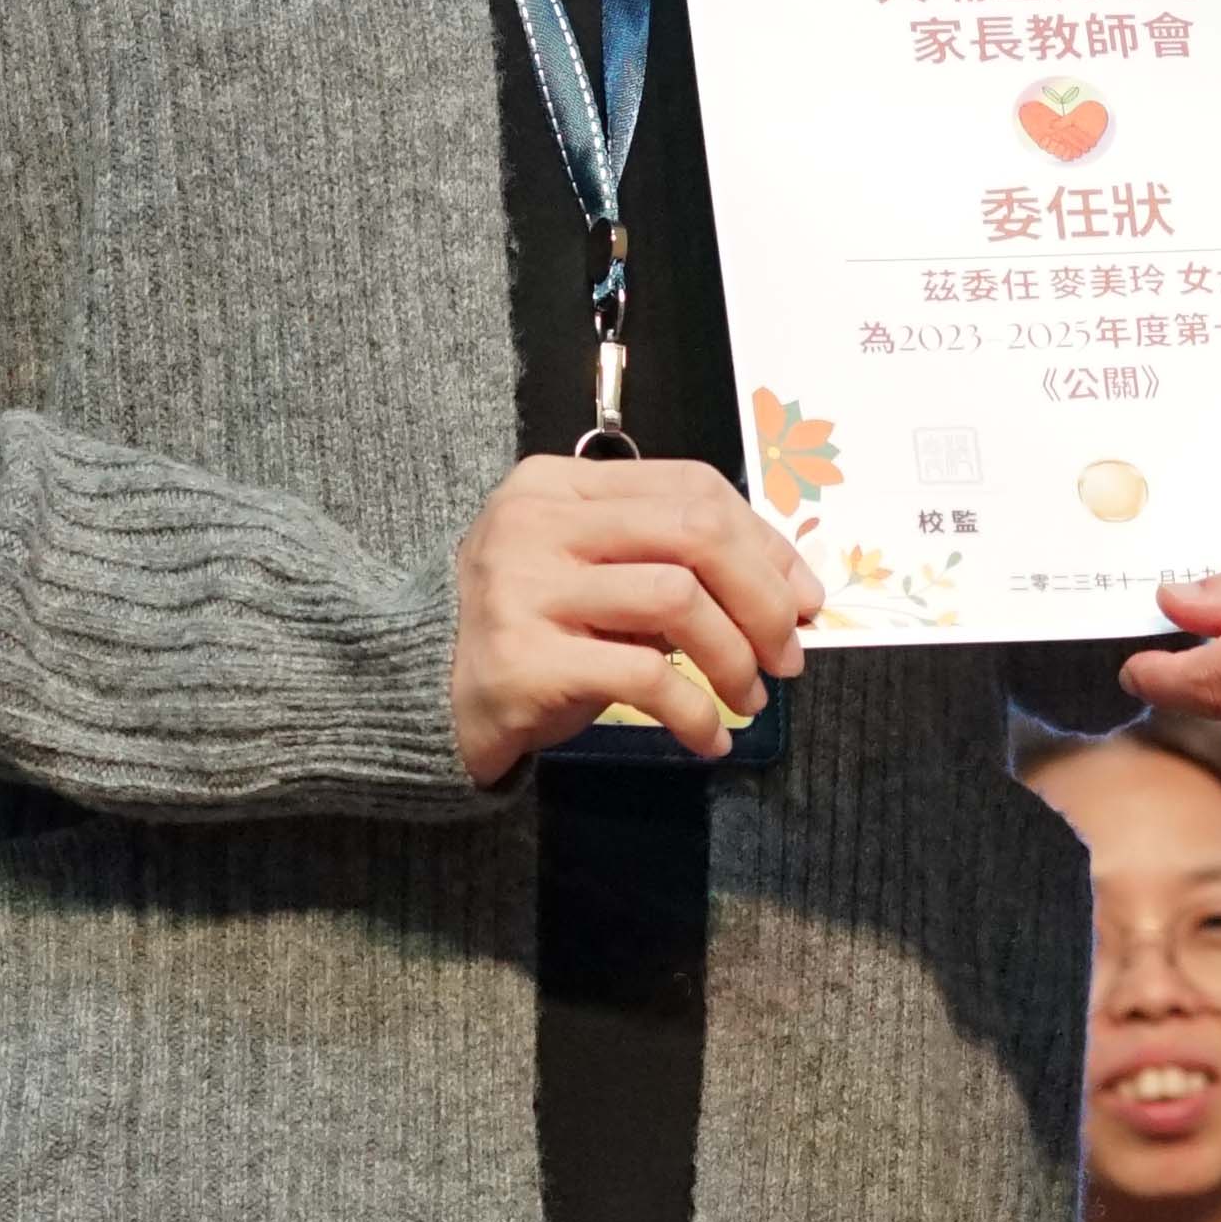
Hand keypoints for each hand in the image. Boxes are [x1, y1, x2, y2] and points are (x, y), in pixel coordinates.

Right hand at [450, 454, 823, 786]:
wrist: (417, 696)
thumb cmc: (525, 635)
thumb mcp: (591, 577)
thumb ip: (667, 564)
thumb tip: (787, 591)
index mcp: (560, 485)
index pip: (691, 487)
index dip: (763, 542)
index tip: (803, 598)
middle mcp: (538, 522)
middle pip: (694, 531)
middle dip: (763, 597)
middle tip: (788, 655)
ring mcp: (525, 586)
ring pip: (678, 598)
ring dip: (734, 656)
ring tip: (747, 696)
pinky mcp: (525, 659)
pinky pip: (644, 675)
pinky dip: (695, 710)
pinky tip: (708, 737)